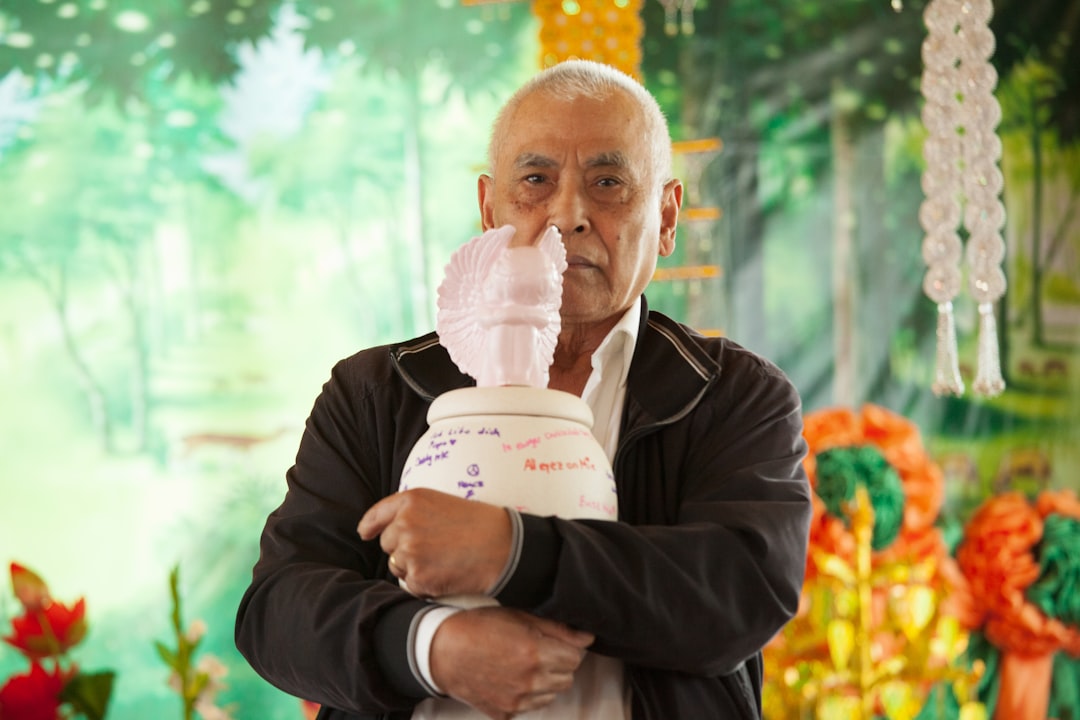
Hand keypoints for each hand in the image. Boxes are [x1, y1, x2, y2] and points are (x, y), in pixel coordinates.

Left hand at [357, 488, 510, 597]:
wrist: (502, 546)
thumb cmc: (479, 524)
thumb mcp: (443, 503)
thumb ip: (414, 512)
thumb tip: (390, 532)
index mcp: (411, 500)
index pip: (378, 514)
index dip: (370, 525)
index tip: (366, 533)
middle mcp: (404, 523)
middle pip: (388, 544)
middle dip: (404, 549)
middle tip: (435, 549)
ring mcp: (408, 550)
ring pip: (398, 567)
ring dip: (414, 568)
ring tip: (444, 561)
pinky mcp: (417, 575)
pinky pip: (411, 585)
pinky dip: (425, 585)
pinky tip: (446, 574)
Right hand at [430, 607, 593, 718]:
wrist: (441, 651)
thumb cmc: (478, 627)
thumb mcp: (519, 617)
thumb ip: (558, 630)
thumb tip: (587, 638)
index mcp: (535, 653)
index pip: (576, 657)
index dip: (567, 647)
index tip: (555, 642)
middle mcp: (529, 681)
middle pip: (567, 677)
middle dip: (559, 664)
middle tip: (539, 650)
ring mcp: (517, 701)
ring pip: (551, 694)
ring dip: (545, 681)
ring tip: (523, 664)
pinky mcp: (505, 714)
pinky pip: (530, 707)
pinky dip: (527, 695)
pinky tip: (511, 678)